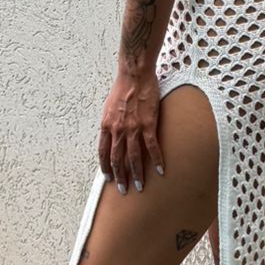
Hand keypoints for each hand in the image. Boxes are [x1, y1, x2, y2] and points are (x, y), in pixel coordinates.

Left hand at [99, 69, 165, 193]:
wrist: (134, 74)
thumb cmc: (122, 88)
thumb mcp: (108, 107)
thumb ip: (110, 122)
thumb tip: (110, 133)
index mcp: (106, 125)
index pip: (103, 152)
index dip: (106, 167)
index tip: (109, 179)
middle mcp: (117, 129)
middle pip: (117, 159)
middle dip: (120, 177)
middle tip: (124, 190)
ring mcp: (133, 128)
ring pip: (134, 156)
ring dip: (136, 174)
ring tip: (139, 186)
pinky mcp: (148, 124)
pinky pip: (152, 146)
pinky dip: (157, 160)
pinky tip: (160, 169)